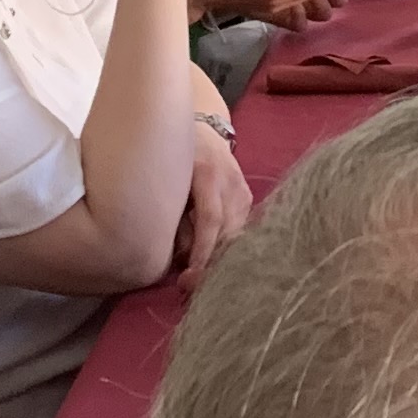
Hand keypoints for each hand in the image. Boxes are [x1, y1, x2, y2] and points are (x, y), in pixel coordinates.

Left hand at [178, 121, 252, 269]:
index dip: (201, 250)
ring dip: (216, 257)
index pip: (210, 218)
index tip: (189, 275)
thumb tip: (178, 254)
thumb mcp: (170, 177)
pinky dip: (224, 246)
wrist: (203, 131)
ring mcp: (243, 190)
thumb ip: (174, 212)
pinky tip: (211, 258)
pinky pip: (238, 229)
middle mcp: (231, 182)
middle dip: (209, 262)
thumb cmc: (177, 157)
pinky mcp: (248, 198)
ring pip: (235, 234)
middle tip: (189, 287)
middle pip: (226, 231)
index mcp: (208, 172)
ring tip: (197, 276)